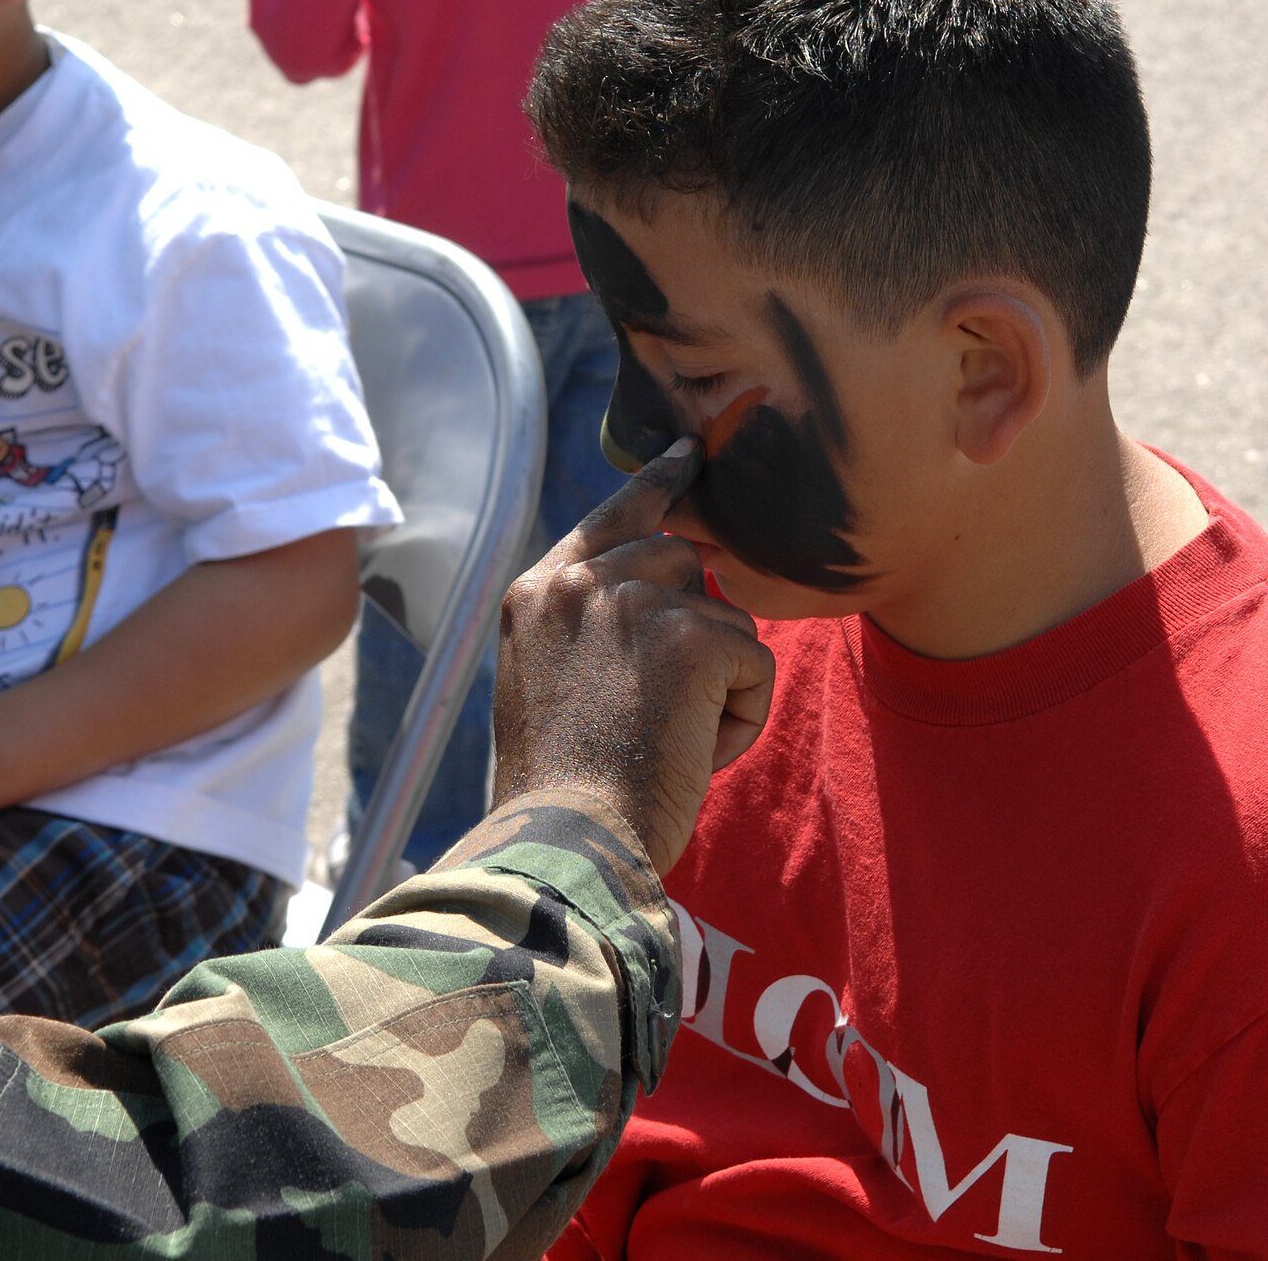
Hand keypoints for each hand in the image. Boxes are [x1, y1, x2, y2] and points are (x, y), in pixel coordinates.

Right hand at [491, 438, 774, 873]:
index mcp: (537, 593)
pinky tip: (693, 750)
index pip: (610, 517)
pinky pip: (755, 664)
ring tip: (666, 742)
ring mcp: (634, 601)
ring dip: (716, 687)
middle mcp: (580, 582)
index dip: (657, 487)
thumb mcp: (546, 682)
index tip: (689, 455)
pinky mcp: (691, 636)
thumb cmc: (561, 785)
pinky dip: (741, 717)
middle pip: (680, 560)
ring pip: (725, 620)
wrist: (568, 834)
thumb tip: (669, 582)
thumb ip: (584, 625)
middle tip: (666, 709)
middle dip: (696, 627)